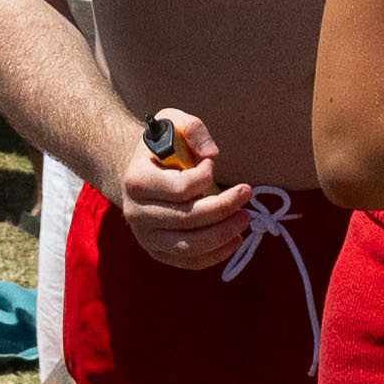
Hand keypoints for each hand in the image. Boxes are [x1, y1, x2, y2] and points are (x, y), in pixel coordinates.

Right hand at [109, 133, 263, 272]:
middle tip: (246, 193)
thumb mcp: (173, 122)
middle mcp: (136, 213)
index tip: (213, 165)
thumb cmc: (161, 146)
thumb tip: (212, 155)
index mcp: (136, 180)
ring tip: (245, 219)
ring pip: (188, 246)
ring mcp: (146, 236)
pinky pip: (189, 261)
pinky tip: (235, 239)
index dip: (205, 177)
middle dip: (224, 207)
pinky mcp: (158, 252)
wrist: (138, 173)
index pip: (179, 188)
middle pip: (187, 219)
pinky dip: (215, 255)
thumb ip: (193, 129)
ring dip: (223, 235)